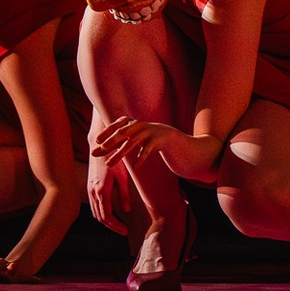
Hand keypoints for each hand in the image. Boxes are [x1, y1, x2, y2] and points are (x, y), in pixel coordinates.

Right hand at [87, 151, 134, 233]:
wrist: (100, 147)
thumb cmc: (114, 160)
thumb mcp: (122, 177)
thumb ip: (124, 195)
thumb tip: (127, 211)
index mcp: (102, 191)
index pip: (107, 216)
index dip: (116, 226)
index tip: (125, 230)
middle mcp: (93, 192)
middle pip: (101, 218)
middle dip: (112, 226)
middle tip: (124, 231)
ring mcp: (90, 190)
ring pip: (96, 213)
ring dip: (106, 222)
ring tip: (118, 225)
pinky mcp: (89, 187)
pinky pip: (93, 206)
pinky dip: (101, 214)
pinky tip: (110, 215)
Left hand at [93, 116, 222, 181]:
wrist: (193, 150)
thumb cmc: (170, 150)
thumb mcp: (151, 144)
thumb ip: (138, 143)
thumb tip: (122, 147)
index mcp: (144, 125)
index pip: (121, 125)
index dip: (108, 132)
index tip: (96, 142)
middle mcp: (149, 125)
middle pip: (124, 131)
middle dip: (108, 142)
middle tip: (96, 152)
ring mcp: (158, 131)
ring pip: (134, 140)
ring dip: (120, 153)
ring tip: (109, 164)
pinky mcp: (166, 139)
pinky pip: (150, 147)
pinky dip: (142, 156)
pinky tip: (136, 166)